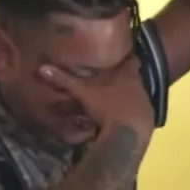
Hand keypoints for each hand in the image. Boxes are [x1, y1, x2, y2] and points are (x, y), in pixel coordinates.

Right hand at [38, 56, 154, 137]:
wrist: (128, 134)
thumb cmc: (108, 107)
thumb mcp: (83, 93)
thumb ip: (65, 81)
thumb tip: (42, 68)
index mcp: (128, 75)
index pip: (131, 60)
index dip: (126, 57)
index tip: (118, 55)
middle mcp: (140, 86)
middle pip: (134, 78)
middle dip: (125, 78)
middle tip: (112, 76)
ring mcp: (146, 103)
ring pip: (137, 95)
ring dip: (128, 96)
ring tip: (115, 97)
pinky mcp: (148, 120)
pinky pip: (138, 111)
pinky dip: (131, 112)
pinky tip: (121, 117)